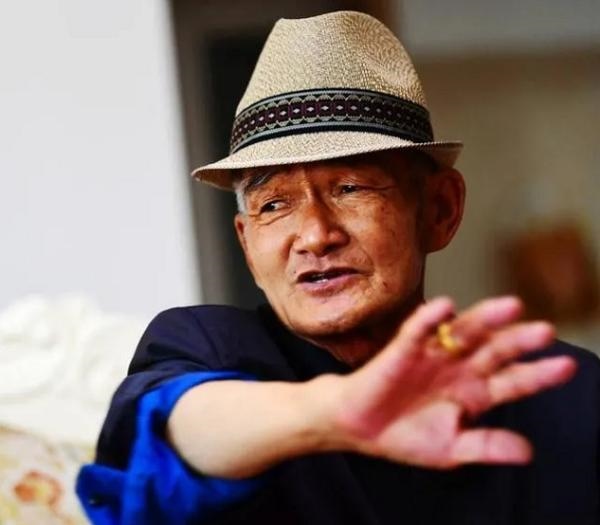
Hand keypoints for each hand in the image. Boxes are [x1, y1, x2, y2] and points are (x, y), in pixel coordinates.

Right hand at [330, 296, 576, 467]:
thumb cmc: (404, 437)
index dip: (539, 374)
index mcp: (474, 392)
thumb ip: (487, 447)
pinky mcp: (404, 348)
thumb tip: (528, 452)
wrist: (359, 428)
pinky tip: (446, 307)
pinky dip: (431, 318)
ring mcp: (433, 355)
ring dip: (486, 319)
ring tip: (511, 307)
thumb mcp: (451, 449)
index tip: (567, 366)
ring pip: (465, 332)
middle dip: (519, 341)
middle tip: (544, 331)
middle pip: (495, 350)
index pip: (513, 380)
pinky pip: (419, 329)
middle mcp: (459, 368)